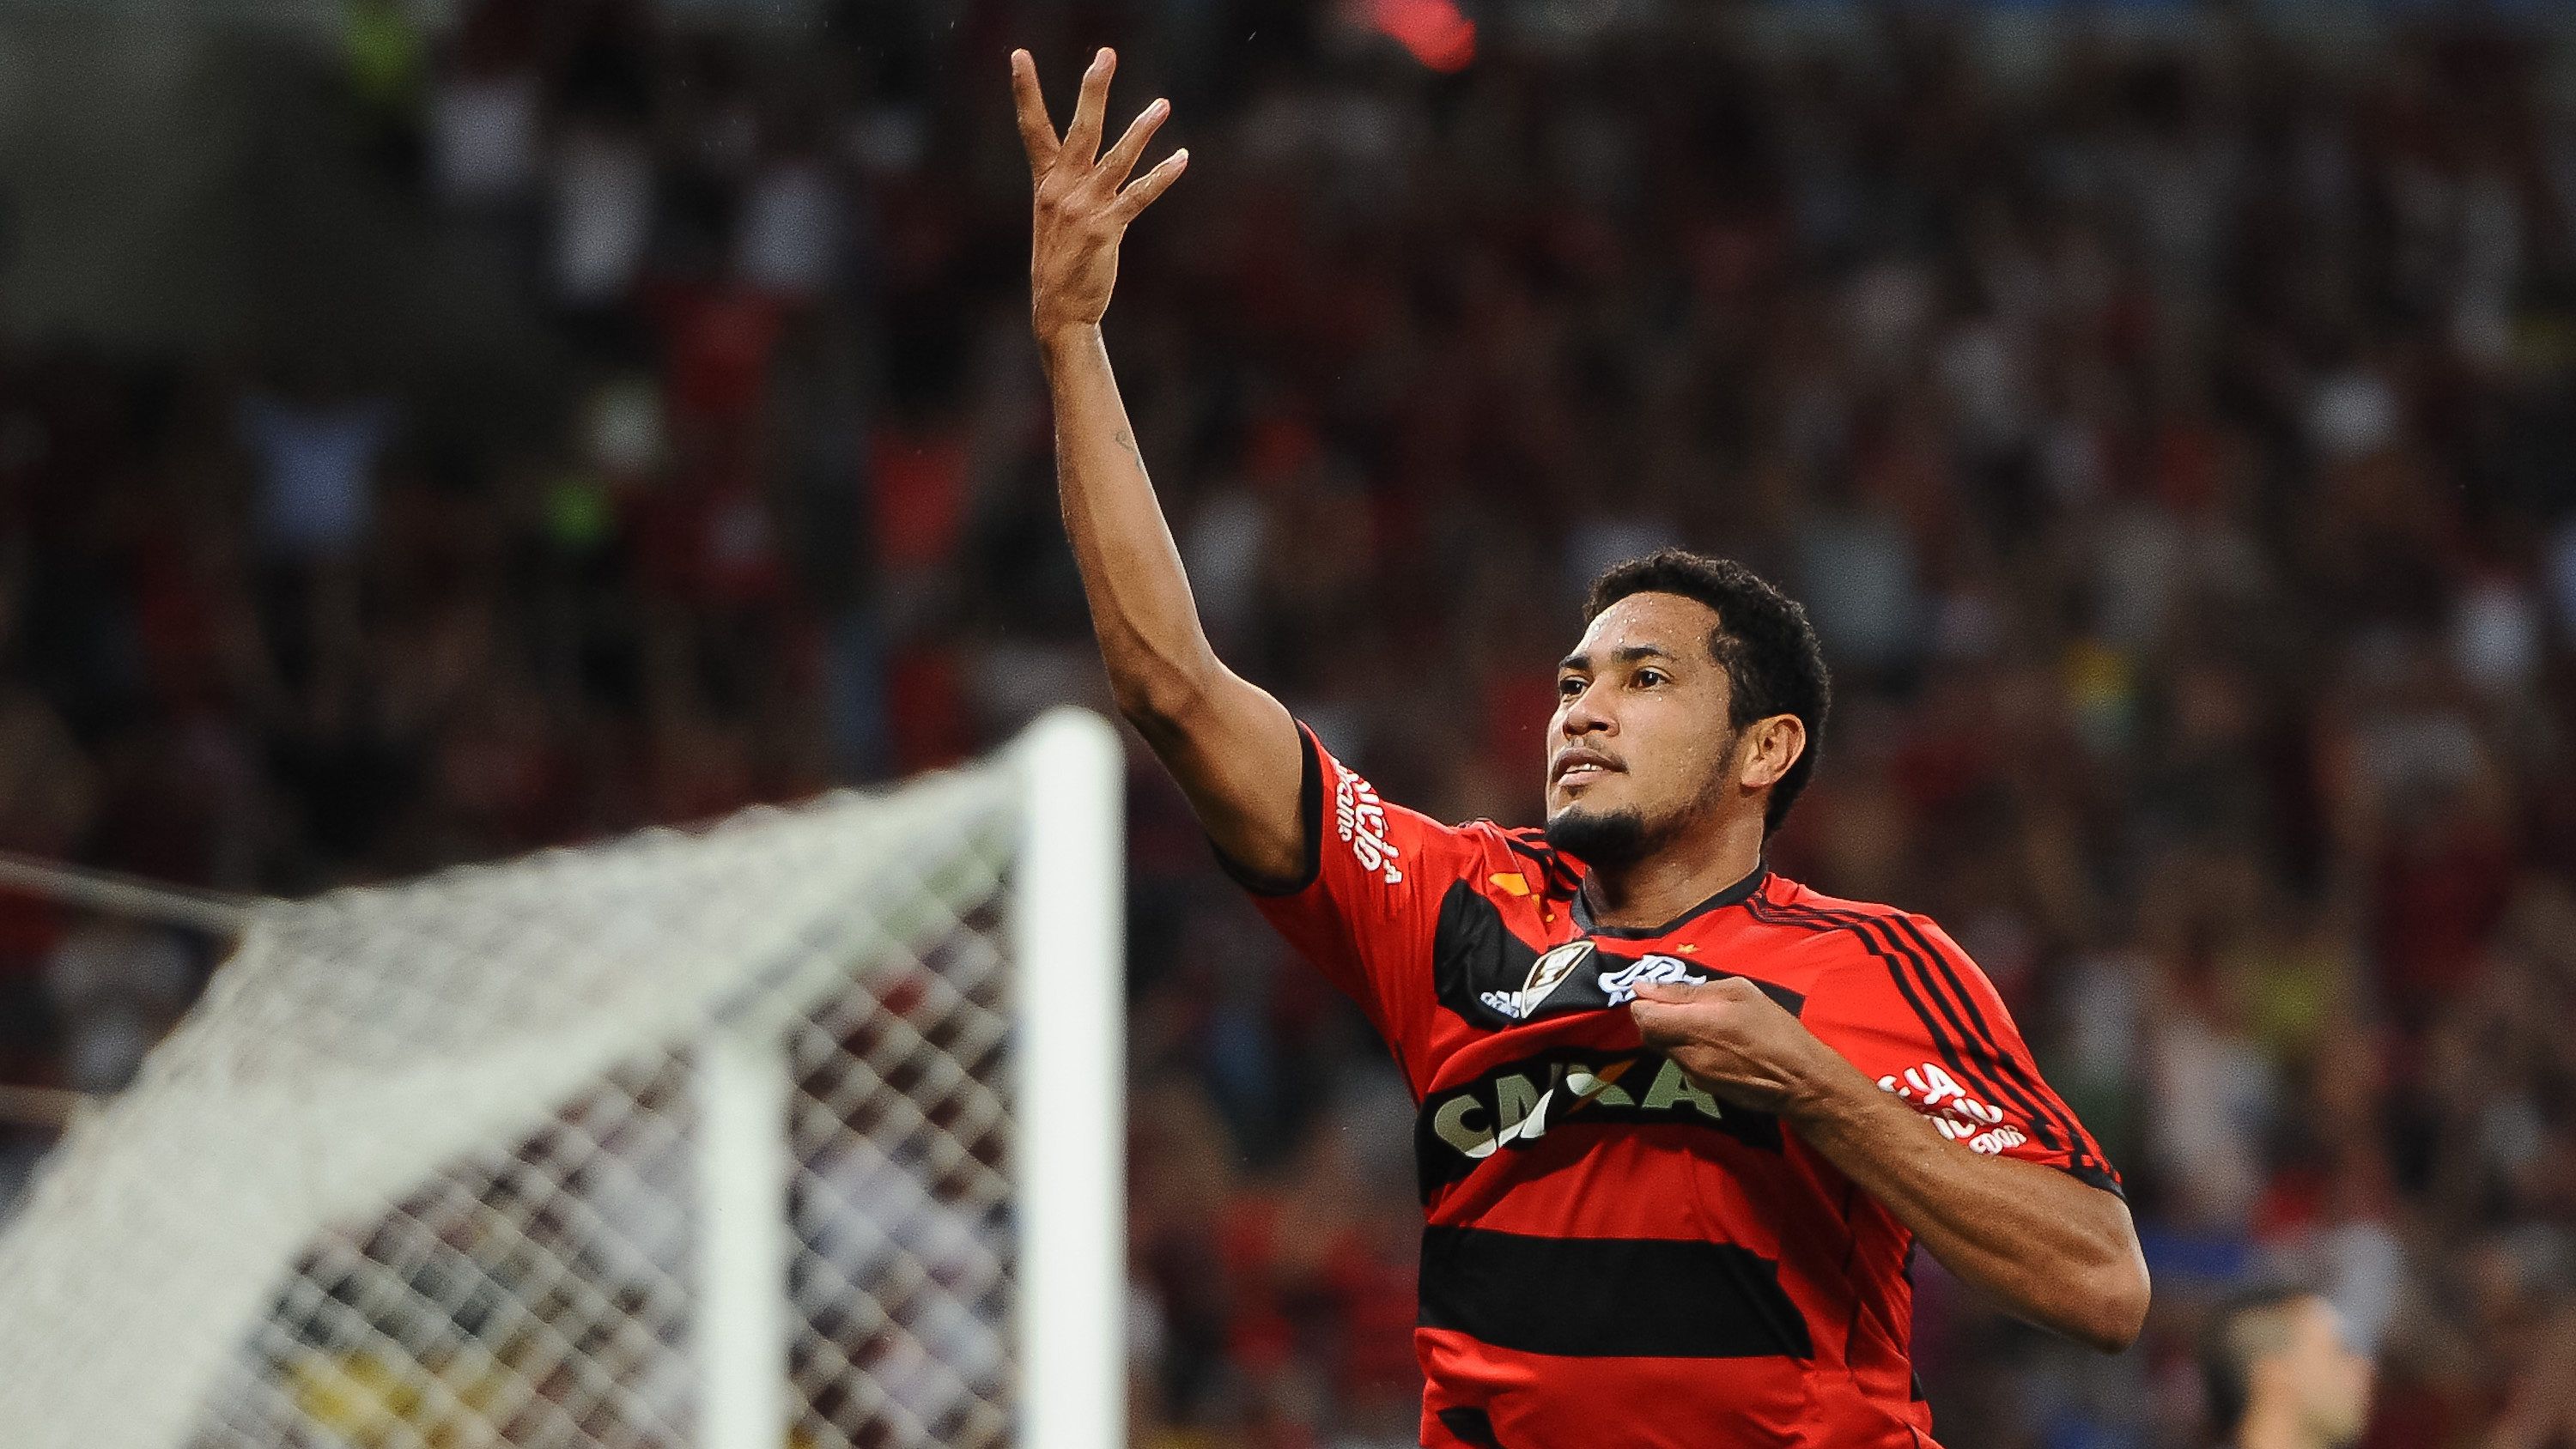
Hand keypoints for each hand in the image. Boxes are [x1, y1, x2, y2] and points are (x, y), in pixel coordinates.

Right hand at [1011, 47, 1188, 345]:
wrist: (1058, 309)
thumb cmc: (1060, 261)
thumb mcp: (1053, 216)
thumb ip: (1069, 185)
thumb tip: (1093, 162)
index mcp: (1045, 182)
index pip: (1032, 128)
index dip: (1025, 90)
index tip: (1019, 55)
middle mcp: (1061, 189)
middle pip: (1079, 129)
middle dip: (1093, 89)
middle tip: (1106, 54)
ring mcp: (1083, 208)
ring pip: (1117, 158)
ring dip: (1142, 129)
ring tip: (1163, 104)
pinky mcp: (1105, 229)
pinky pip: (1139, 196)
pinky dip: (1162, 176)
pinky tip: (1181, 157)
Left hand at [1628, 976, 1849, 1118]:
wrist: (1799, 1081)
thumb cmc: (1773, 1029)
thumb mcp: (1737, 993)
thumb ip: (1686, 992)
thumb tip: (1643, 987)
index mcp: (1692, 1026)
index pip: (1641, 1016)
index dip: (1645, 1002)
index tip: (1660, 994)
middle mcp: (1684, 1054)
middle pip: (1647, 1033)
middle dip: (1656, 1017)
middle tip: (1682, 1005)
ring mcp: (1692, 1075)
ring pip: (1663, 1048)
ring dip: (1672, 1033)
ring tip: (1706, 1024)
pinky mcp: (1702, 1088)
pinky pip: (1681, 1062)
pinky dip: (1687, 1049)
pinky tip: (1715, 1043)